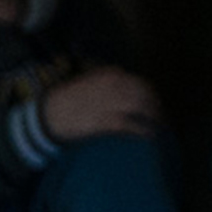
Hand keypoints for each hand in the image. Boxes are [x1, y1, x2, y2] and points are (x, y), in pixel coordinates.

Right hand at [38, 67, 160, 140]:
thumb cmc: (69, 99)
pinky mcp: (106, 121)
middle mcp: (113, 86)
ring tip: (160, 127)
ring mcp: (111, 103)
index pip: (140, 83)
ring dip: (154, 118)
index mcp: (110, 75)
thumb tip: (128, 91)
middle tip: (161, 117)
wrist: (50, 114)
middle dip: (156, 106)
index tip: (155, 102)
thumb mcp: (90, 82)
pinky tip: (150, 136)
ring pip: (143, 109)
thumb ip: (109, 83)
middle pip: (145, 95)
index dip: (150, 94)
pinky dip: (144, 131)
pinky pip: (132, 125)